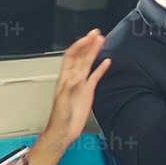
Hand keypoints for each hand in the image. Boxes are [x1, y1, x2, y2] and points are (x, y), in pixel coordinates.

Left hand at [38, 30, 110, 156]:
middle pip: (81, 56)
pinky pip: (95, 76)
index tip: (88, 37)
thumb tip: (77, 74)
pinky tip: (106, 62)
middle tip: (97, 34)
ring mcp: (81, 84)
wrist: (64, 131)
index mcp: (65, 77)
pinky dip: (101, 68)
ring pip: (89, 63)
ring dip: (95, 52)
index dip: (79, 45)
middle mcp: (73, 78)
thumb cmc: (59, 117)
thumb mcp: (62, 100)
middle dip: (88, 44)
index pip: (71, 55)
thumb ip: (70, 86)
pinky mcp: (88, 91)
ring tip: (101, 41)